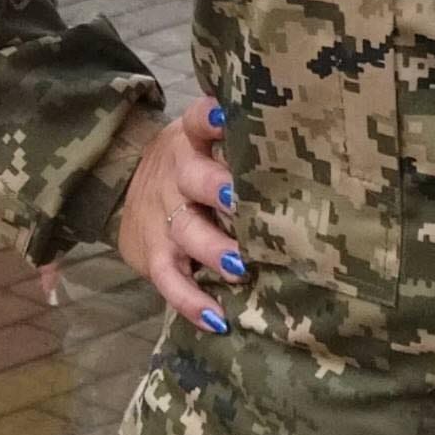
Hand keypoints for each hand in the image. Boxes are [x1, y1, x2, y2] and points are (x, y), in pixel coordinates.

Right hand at [117, 95, 243, 334]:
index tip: (225, 116)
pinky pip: (170, 280)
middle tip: (241, 202)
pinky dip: (191, 301)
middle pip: (193, 179)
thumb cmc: (193, 165)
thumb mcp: (204, 140)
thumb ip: (239, 140)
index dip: (210, 118)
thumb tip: (309, 133)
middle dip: (216, 189)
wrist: (125, 189)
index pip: (197, 121)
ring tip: (241, 267)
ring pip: (186, 232)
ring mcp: (163, 217)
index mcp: (192, 142)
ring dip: (213, 250)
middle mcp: (177, 176)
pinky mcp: (153, 255)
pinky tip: (217, 318)